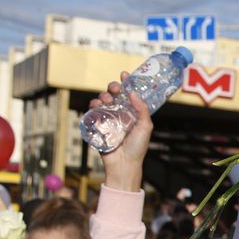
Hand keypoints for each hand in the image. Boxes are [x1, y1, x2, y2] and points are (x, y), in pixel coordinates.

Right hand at [91, 73, 151, 191]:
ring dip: (103, 96)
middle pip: (113, 95)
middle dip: (112, 87)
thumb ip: (142, 109)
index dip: (126, 83)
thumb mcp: (145, 127)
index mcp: (132, 113)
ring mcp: (108, 119)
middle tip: (114, 89)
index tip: (124, 74)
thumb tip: (133, 93)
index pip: (128, 94)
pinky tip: (96, 105)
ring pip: (102, 100)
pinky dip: (93, 105)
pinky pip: (92, 111)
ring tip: (106, 100)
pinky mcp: (97, 125)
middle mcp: (120, 114)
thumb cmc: (137, 147)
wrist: (124, 164)